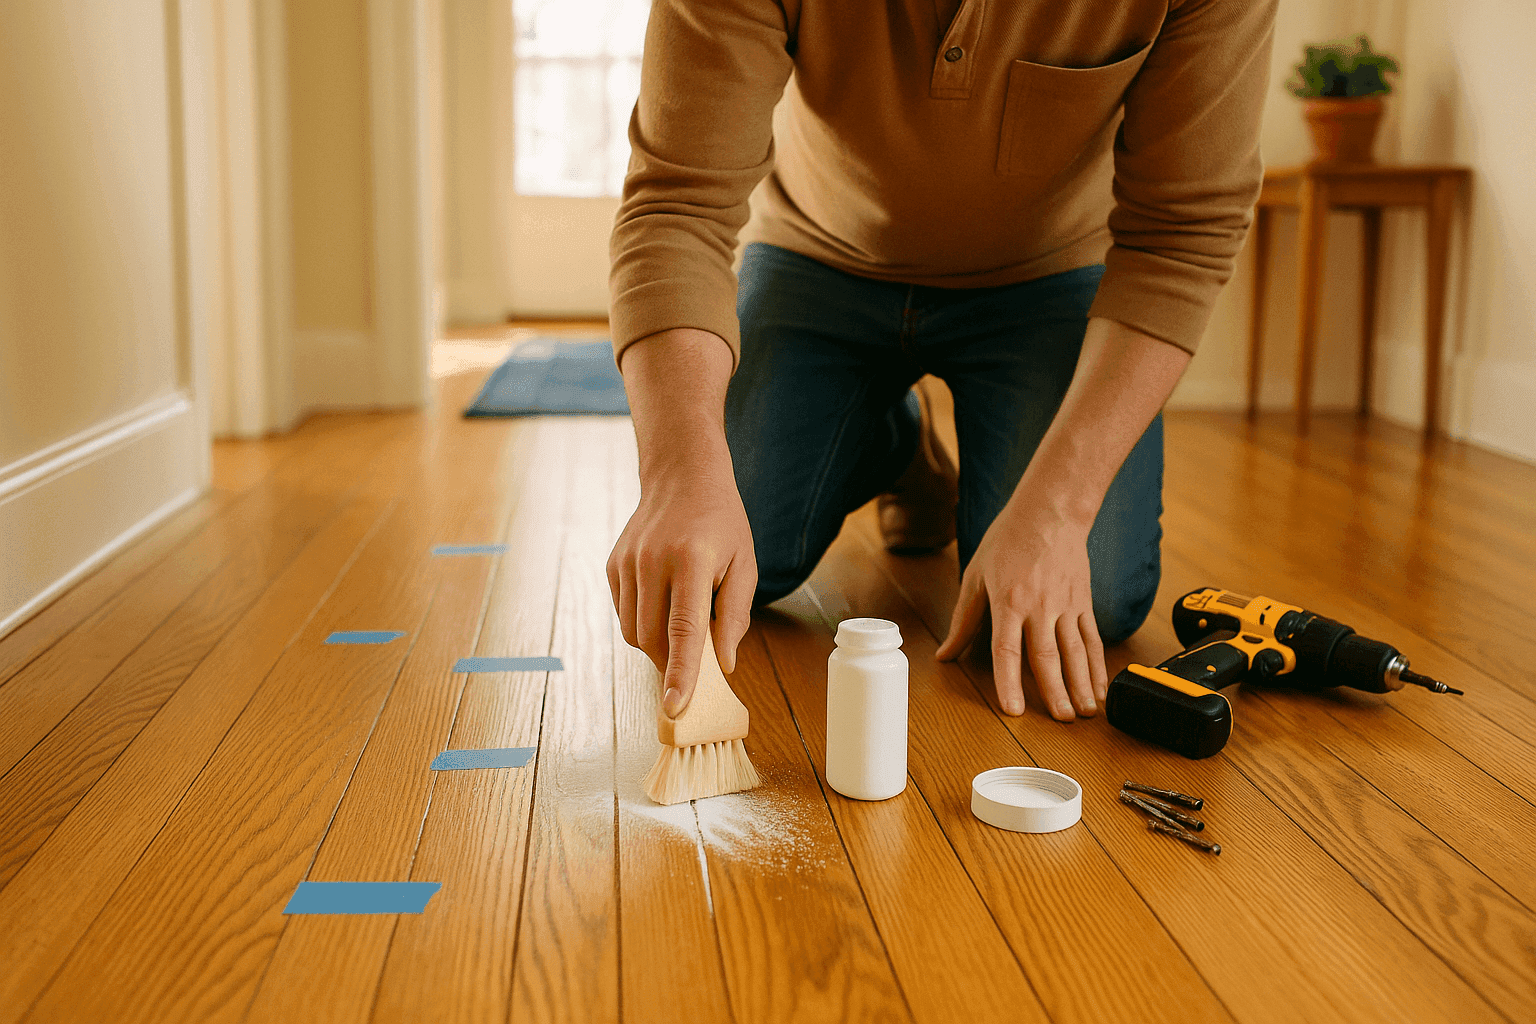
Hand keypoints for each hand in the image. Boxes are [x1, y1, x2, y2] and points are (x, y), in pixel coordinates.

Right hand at [607, 455, 755, 717]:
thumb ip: (734, 616)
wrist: (682, 476)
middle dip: (672, 664)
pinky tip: (662, 604)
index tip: (675, 708)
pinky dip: (643, 624)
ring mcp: (627, 562)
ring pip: (633, 632)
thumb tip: (723, 664)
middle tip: (696, 666)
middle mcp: (652, 562)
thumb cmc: (722, 523)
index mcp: (691, 561)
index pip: (684, 631)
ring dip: (657, 646)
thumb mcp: (744, 565)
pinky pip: (624, 613)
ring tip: (681, 629)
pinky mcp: (613, 565)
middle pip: (653, 639)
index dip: (681, 674)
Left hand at [935, 502, 1106, 719]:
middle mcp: (1039, 606)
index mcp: (1008, 601)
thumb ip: (964, 620)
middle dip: (1055, 691)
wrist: (1050, 510)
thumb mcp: (975, 576)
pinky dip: (1096, 665)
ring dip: (1081, 684)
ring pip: (1075, 651)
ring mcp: (1066, 605)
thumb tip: (945, 655)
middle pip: (1047, 655)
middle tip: (1062, 720)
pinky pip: (1091, 638)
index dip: (1009, 681)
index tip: (1014, 709)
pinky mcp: (1083, 602)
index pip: (1007, 649)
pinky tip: (1099, 688)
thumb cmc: (1007, 541)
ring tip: (1086, 712)